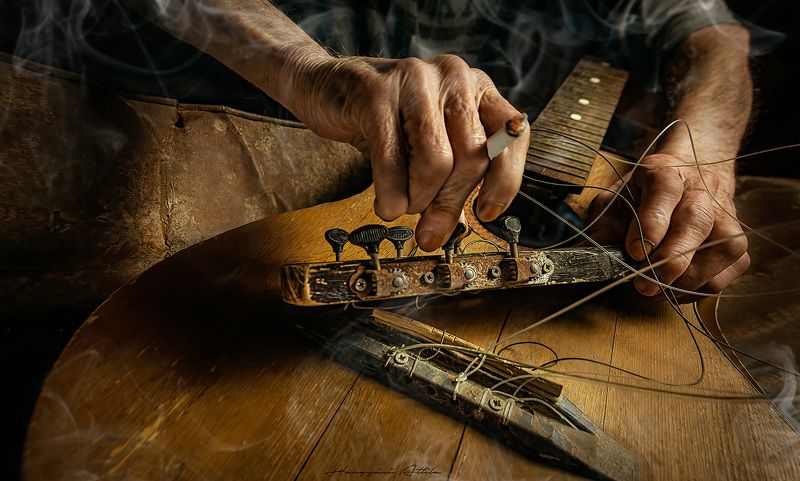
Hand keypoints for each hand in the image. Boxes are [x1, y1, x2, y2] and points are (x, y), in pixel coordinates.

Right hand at [290, 54, 528, 250]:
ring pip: (436, 160)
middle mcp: (454, 76)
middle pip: (471, 156)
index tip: (486, 213)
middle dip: (449, 202)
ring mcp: (415, 79)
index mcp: (477, 87)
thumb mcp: (429, 144)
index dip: (506, 181)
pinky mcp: (376, 92)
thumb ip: (452, 176)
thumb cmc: (384, 122)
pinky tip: (387, 204)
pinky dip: (391, 193)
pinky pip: (392, 159)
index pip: (514, 135)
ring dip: (419, 198)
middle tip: (430, 229)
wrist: (326, 89)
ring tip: (403, 205)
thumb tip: (455, 227)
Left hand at [588, 154, 749, 297]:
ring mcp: (725, 214)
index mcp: (666, 171)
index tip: (635, 251)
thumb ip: (604, 225)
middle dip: (669, 259)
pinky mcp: (737, 241)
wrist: (685, 182)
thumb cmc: (643, 197)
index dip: (651, 223)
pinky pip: (726, 271)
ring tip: (655, 289)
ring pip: (718, 250)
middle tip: (644, 284)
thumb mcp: (614, 202)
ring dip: (685, 280)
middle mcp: (701, 187)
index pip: (665, 190)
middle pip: (696, 221)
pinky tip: (674, 287)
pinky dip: (699, 288)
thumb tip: (596, 253)